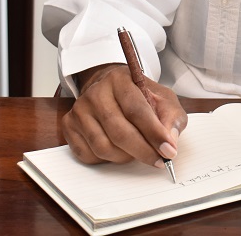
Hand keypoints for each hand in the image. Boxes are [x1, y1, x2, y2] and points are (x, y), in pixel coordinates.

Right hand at [61, 64, 187, 167]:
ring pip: (103, 147)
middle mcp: (95, 93)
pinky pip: (89, 155)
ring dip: (126, 157)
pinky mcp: (69, 125)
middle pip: (119, 132)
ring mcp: (79, 110)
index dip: (154, 133)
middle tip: (159, 161)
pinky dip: (107, 160)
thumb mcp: (162, 98)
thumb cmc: (139, 96)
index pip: (137, 110)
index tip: (168, 151)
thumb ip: (171, 117)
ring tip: (138, 151)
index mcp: (120, 80)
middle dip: (143, 151)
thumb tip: (170, 142)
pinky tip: (118, 149)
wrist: (110, 89)